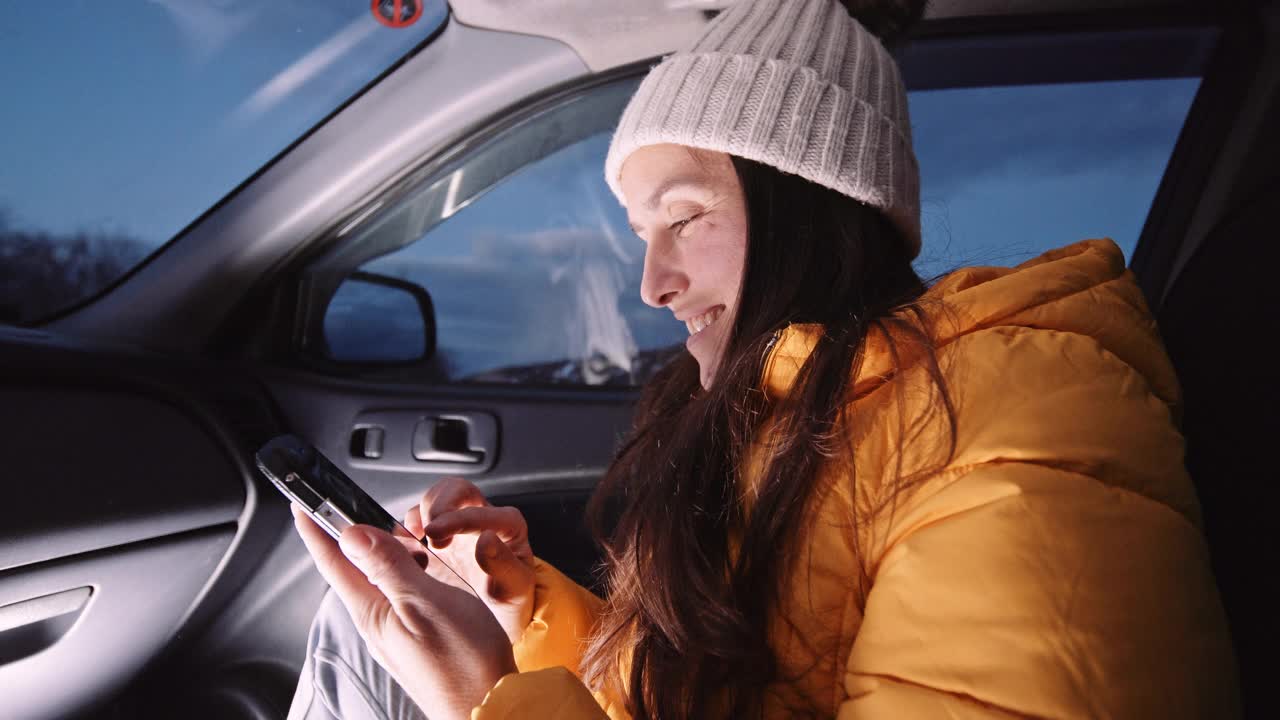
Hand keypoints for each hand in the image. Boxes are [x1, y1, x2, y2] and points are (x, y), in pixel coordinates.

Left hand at [293, 504, 515, 719]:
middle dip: (348, 532)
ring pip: (378, 577)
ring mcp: (396, 628)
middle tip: (344, 501)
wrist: (488, 704)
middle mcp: (378, 620)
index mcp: (373, 611)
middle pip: (353, 566)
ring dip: (381, 549)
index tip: (301, 502)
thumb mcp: (426, 603)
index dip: (317, 528)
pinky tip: (420, 564)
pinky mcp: (415, 634)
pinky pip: (398, 591)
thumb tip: (352, 534)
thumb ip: (389, 567)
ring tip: (391, 528)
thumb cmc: (464, 662)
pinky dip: (404, 568)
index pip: (334, 561)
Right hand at [404, 478, 536, 643]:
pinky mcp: (435, 538)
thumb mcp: (513, 589)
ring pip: (435, 499)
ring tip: (415, 539)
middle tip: (426, 530)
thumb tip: (486, 540)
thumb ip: (503, 565)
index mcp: (506, 526)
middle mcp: (481, 519)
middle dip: (438, 503)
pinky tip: (404, 548)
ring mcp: (456, 526)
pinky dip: (406, 528)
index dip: (457, 518)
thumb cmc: (510, 600)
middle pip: (457, 490)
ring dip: (421, 514)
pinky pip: (417, 520)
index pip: (481, 510)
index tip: (437, 534)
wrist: (498, 620)